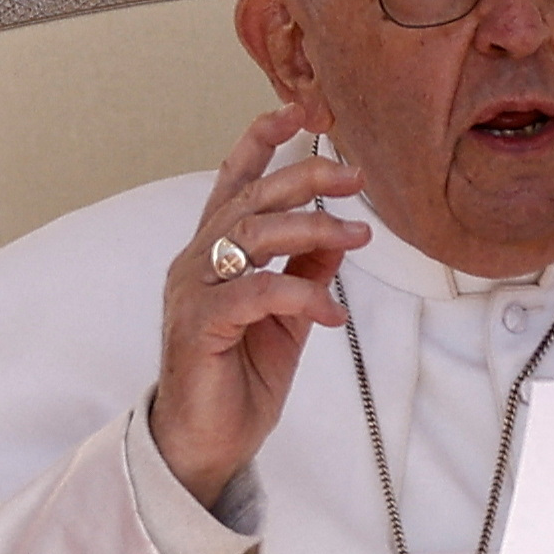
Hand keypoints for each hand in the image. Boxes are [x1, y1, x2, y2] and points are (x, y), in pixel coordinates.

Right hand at [151, 110, 369, 508]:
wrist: (208, 441)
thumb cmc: (241, 376)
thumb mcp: (289, 315)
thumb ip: (307, 269)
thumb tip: (342, 230)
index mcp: (215, 252)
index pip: (234, 181)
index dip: (262, 141)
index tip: (302, 112)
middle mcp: (197, 262)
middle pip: (251, 199)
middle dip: (305, 177)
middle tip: (356, 177)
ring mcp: (193, 291)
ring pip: (251, 235)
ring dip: (313, 229)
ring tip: (360, 235)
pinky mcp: (198, 326)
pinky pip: (255, 293)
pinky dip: (300, 295)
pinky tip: (331, 313)